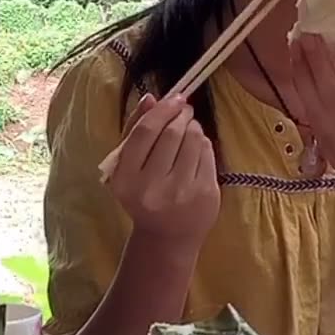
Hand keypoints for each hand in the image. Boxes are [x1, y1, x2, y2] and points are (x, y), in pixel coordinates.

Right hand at [108, 94, 218, 244]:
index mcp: (126, 179)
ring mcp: (182, 192)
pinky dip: (203, 144)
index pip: (145, 132)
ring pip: (194, 139)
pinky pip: (207, 153)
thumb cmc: (144, 195)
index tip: (173, 98)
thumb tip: (152, 98)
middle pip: (172, 133)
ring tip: (189, 129)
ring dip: (193, 126)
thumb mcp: (129, 167)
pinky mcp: (206, 194)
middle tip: (183, 111)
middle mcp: (153, 187)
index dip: (162, 110)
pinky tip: (196, 149)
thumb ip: (136, 130)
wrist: (168, 236)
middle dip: (180, 115)